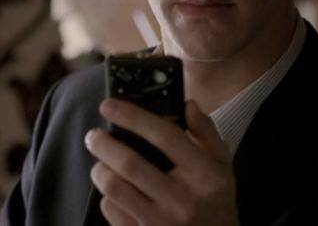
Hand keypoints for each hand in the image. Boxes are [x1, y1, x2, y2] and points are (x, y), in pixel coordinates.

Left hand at [85, 99, 239, 225]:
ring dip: (100, 170)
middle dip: (104, 144)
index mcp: (203, 175)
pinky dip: (107, 197)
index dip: (133, 116)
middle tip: (94, 135)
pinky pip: (112, 211)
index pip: (165, 137)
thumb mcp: (223, 166)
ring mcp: (160, 223)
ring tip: (101, 163)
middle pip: (130, 163)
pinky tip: (114, 192)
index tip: (110, 105)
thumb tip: (188, 104)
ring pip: (114, 188)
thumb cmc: (217, 203)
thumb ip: (207, 133)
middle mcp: (182, 200)